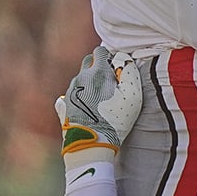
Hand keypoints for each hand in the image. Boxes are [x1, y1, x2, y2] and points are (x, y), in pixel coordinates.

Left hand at [57, 46, 141, 177]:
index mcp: (97, 72)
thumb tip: (123, 60)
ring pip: (80, 77)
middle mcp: (80, 78)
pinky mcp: (64, 105)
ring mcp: (70, 91)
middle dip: (98, 66)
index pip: (100, 51)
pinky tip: (87, 107)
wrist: (91, 144)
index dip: (110, 58)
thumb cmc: (115, 120)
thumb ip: (129, 73)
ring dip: (89, 82)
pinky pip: (71, 93)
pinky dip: (79, 96)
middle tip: (109, 82)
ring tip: (99, 99)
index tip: (116, 70)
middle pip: (87, 61)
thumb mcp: (132, 96)